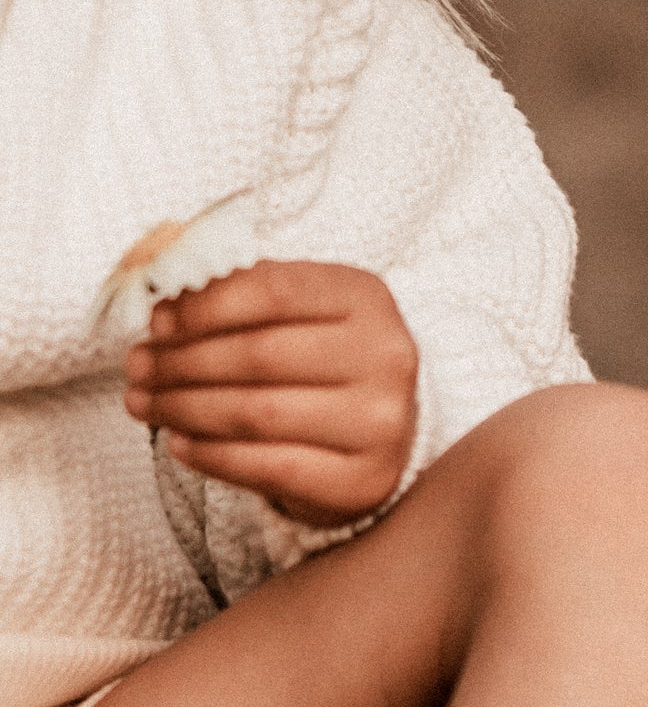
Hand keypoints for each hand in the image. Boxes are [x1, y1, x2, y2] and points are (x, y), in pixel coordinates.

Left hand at [124, 261, 418, 528]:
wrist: (385, 435)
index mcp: (368, 297)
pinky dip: (212, 456)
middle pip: (261, 354)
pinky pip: (269, 469)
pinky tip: (178, 443)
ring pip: (258, 414)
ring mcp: (379, 421)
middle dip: (184, 361)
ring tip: (144, 402)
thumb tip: (169, 301)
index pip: (277, 291)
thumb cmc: (327, 361)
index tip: (159, 320)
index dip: (208, 305)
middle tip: (137, 366)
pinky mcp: (362, 480)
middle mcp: (385, 354)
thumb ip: (250, 296)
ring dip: (184, 408)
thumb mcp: (306, 312)